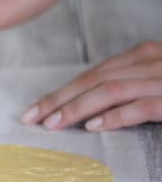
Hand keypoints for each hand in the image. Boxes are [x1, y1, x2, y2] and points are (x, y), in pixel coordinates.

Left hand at [21, 41, 161, 131]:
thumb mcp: (155, 80)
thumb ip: (127, 85)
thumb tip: (90, 106)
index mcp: (142, 56)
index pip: (92, 74)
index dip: (61, 91)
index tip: (35, 108)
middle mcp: (150, 62)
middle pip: (93, 80)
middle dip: (58, 99)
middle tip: (32, 117)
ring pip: (110, 91)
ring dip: (77, 108)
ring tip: (52, 124)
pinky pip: (141, 106)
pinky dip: (115, 116)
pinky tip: (92, 126)